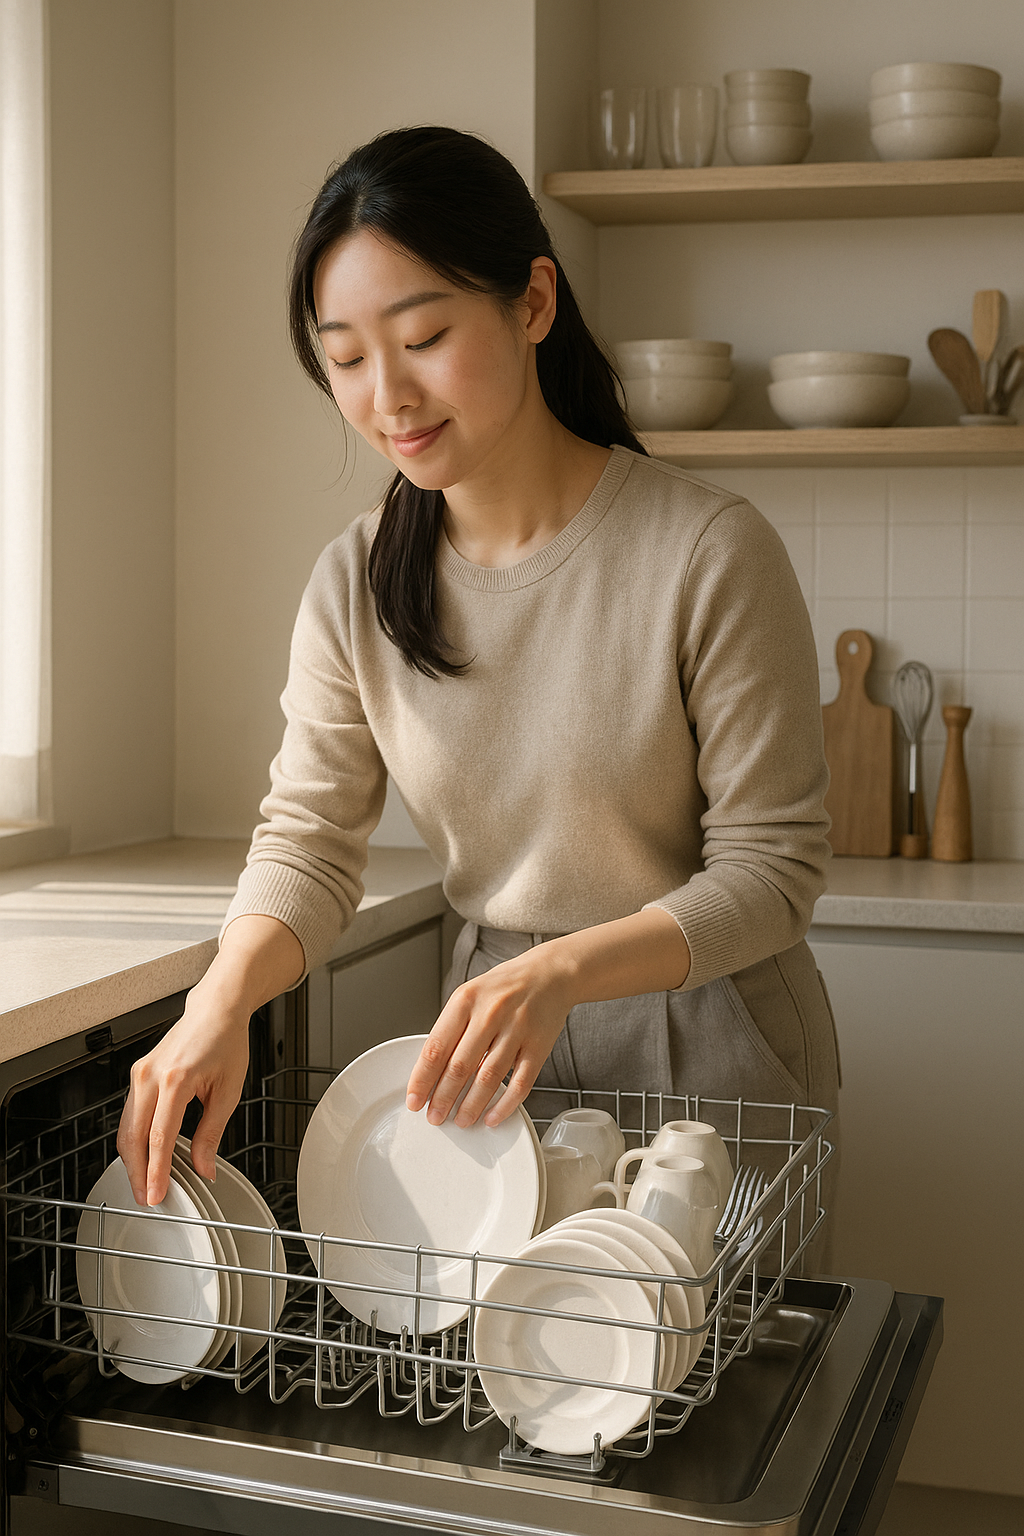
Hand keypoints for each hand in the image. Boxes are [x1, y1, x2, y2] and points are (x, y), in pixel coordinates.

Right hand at [116, 913, 303, 1205]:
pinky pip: (129, 1114)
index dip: (156, 1171)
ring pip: (126, 1128)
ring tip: (145, 1184)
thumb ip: (212, 1133)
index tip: (156, 1195)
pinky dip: (133, 1139)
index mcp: (176, 1079)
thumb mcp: (228, 1090)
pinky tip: (144, 1156)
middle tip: (146, 1198)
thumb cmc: (225, 1042)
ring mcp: (140, 1074)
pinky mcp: (138, 1074)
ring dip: (132, 1159)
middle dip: (137, 1172)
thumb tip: (204, 1167)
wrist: (214, 1011)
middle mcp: (151, 1076)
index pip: (160, 1137)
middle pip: (133, 1136)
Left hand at [405, 945, 572, 1128]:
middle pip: (460, 1066)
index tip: (415, 1099)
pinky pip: (521, 1083)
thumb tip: (432, 1070)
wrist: (550, 973)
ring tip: (461, 1120)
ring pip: (489, 1077)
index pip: (436, 1047)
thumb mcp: (470, 994)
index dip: (422, 1079)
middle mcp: (490, 1014)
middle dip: (442, 1098)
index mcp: (466, 1000)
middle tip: (434, 1116)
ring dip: (471, 1105)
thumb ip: (452, 1027)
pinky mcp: (539, 1046)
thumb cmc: (505, 986)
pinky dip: (505, 1104)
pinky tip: (493, 1116)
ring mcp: (517, 1030)